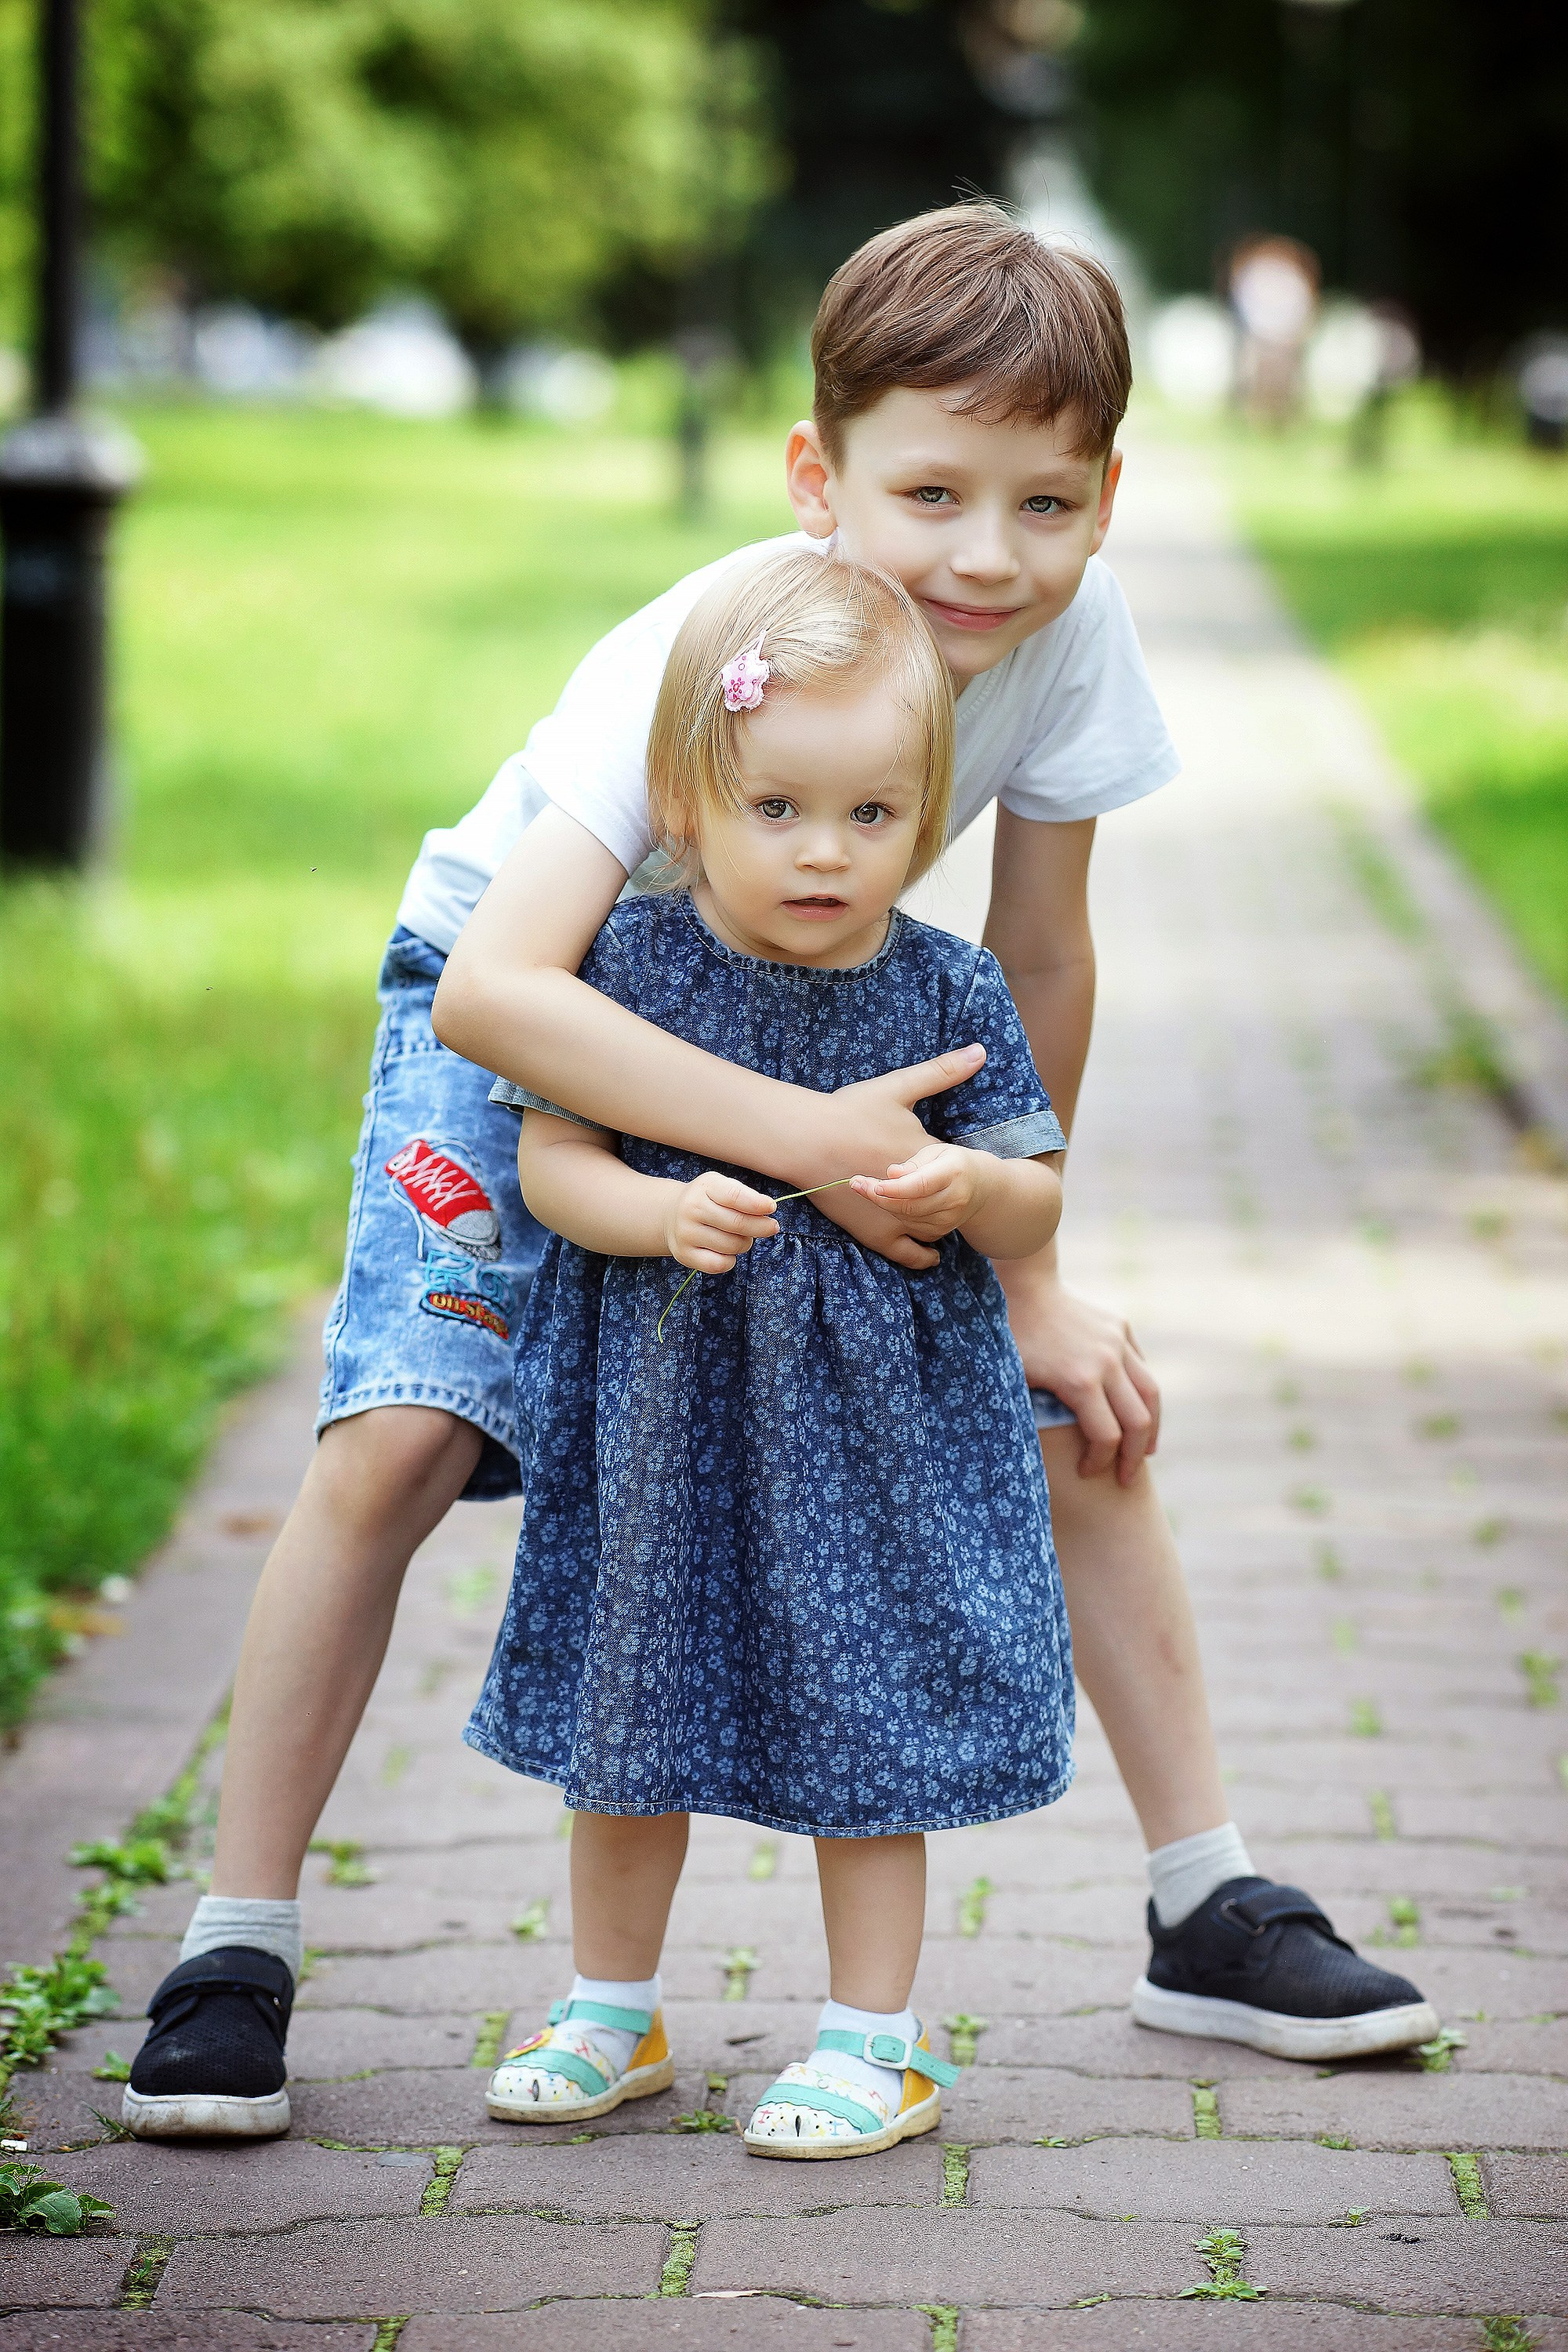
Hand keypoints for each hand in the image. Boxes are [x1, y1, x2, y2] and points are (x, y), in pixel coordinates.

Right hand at [663, 1172, 778, 1272]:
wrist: (671, 1214)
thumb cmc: (707, 1200)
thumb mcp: (721, 1186)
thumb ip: (744, 1195)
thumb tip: (767, 1209)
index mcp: (704, 1187)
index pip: (734, 1196)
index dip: (757, 1204)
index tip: (771, 1208)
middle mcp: (691, 1209)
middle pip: (737, 1224)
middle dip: (761, 1227)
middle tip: (770, 1227)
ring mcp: (685, 1233)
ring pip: (731, 1246)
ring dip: (745, 1243)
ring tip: (740, 1236)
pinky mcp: (684, 1254)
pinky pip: (718, 1264)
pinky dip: (730, 1260)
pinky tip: (728, 1252)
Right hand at [789, 1044, 986, 1271]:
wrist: (806, 1140)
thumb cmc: (848, 1110)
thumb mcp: (899, 1086)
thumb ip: (942, 1071)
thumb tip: (981, 1051)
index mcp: (928, 1157)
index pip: (954, 1168)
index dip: (948, 1166)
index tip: (947, 1163)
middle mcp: (921, 1192)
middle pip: (950, 1201)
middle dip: (951, 1197)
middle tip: (951, 1194)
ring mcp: (899, 1217)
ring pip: (938, 1229)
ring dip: (943, 1223)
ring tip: (943, 1217)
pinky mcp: (877, 1235)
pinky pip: (911, 1254)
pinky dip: (925, 1256)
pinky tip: (933, 1254)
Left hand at [850, 1142, 992, 1241]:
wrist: (981, 1187)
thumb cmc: (951, 1163)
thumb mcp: (936, 1152)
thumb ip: (914, 1164)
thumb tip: (892, 1174)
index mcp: (953, 1172)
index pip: (920, 1184)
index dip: (894, 1188)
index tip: (872, 1184)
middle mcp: (954, 1199)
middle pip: (910, 1205)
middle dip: (879, 1197)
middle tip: (856, 1184)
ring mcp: (949, 1219)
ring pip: (907, 1217)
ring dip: (883, 1204)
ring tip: (865, 1187)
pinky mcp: (941, 1231)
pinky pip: (910, 1226)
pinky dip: (895, 1213)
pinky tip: (886, 1199)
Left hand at [997, 1261, 1160, 1484]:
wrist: (1023, 1284)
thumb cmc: (1009, 1337)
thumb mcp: (1012, 1380)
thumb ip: (1030, 1415)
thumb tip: (1028, 1457)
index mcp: (1079, 1380)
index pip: (1106, 1437)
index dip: (1100, 1462)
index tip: (1087, 1472)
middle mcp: (1106, 1363)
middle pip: (1138, 1422)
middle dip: (1133, 1456)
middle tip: (1125, 1477)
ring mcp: (1118, 1343)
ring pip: (1150, 1394)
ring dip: (1152, 1427)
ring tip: (1146, 1449)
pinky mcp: (1121, 1328)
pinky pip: (1141, 1367)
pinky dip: (1143, 1394)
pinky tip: (1136, 1410)